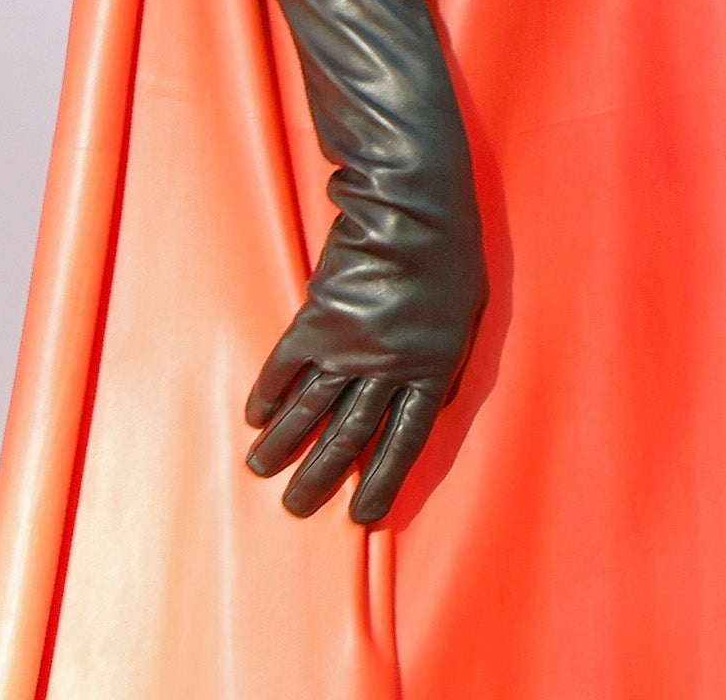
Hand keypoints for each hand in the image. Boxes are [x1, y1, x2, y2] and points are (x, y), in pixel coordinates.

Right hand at [242, 173, 484, 524]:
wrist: (413, 207)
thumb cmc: (452, 256)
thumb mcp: (470, 315)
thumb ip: (450, 363)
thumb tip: (437, 406)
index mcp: (433, 367)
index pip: (404, 440)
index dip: (381, 480)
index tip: (361, 517)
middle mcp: (387, 366)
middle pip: (349, 435)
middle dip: (321, 478)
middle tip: (295, 510)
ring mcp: (347, 345)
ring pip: (308, 410)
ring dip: (282, 445)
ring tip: (261, 472)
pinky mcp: (315, 321)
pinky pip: (285, 368)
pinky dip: (268, 395)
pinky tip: (255, 418)